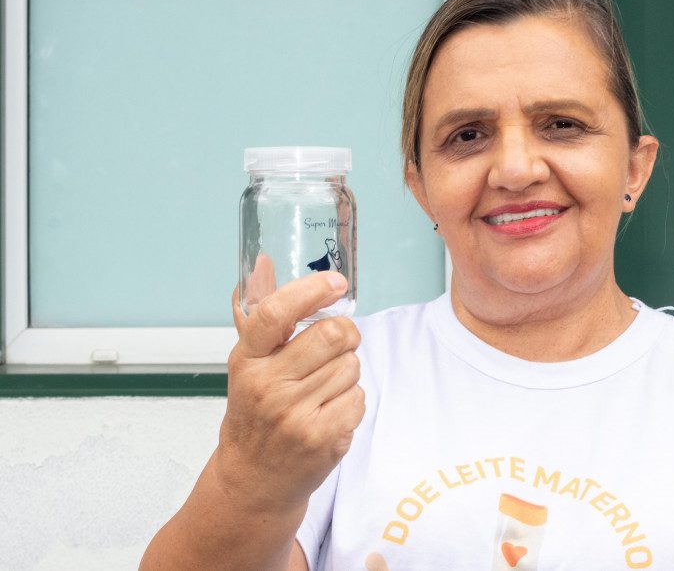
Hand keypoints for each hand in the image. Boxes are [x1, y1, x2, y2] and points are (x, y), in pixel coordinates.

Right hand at [218, 271, 365, 513]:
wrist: (254, 478)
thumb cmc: (255, 412)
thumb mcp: (248, 362)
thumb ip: (262, 314)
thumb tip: (264, 261)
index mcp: (247, 360)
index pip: (276, 313)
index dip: (311, 291)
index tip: (335, 282)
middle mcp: (267, 386)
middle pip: (333, 335)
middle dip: (346, 334)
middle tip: (339, 344)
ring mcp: (295, 415)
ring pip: (352, 366)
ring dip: (347, 371)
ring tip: (323, 388)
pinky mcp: (323, 438)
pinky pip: (360, 397)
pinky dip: (352, 400)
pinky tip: (329, 411)